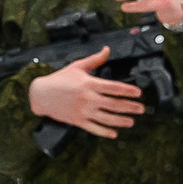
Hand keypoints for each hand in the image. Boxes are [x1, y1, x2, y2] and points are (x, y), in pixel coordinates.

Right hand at [28, 47, 144, 137]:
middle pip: (114, 104)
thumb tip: (107, 50)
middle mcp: (88, 98)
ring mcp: (83, 111)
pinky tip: (114, 133)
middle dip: (130, 107)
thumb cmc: (59, 79)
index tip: (138, 93)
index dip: (128, 90)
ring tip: (132, 121)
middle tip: (141, 109)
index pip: (114, 87)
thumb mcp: (77, 66)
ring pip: (107, 118)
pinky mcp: (78, 121)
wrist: (41, 94)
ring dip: (121, 121)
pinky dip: (105, 132)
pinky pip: (94, 128)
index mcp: (89, 84)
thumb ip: (95, 60)